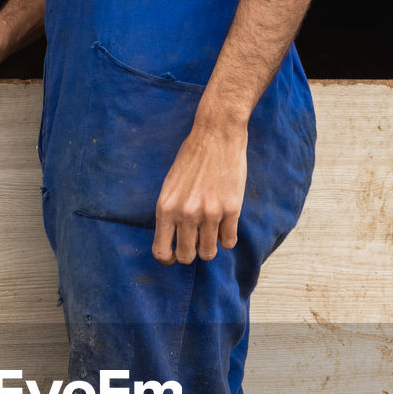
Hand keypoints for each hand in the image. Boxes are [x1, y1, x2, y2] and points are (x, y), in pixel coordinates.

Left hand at [152, 121, 247, 263]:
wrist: (217, 135)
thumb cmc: (191, 158)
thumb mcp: (169, 186)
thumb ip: (169, 212)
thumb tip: (172, 239)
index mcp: (165, 208)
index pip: (161, 250)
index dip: (168, 258)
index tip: (174, 255)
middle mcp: (186, 214)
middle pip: (187, 256)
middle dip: (190, 253)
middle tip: (195, 242)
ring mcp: (210, 213)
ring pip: (208, 253)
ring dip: (209, 248)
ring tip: (210, 234)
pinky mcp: (231, 209)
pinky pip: (229, 242)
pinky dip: (227, 239)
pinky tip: (225, 227)